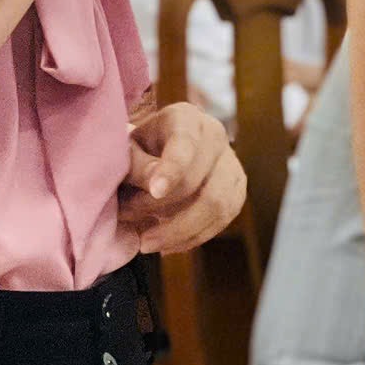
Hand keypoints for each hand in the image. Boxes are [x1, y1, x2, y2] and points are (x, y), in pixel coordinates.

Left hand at [118, 102, 245, 253]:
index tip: (155, 192)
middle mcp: (216, 135)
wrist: (156, 151)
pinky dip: (194, 237)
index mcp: (186, 118)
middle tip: (130, 221)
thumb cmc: (137, 150)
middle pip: (200, 182)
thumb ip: (139, 167)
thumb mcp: (128, 152)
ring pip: (218, 206)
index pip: (185, 145)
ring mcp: (231, 162)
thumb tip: (158, 189)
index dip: (172, 170)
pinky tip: (168, 246)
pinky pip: (223, 219)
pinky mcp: (237, 189)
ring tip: (146, 243)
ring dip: (180, 231)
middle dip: (163, 209)